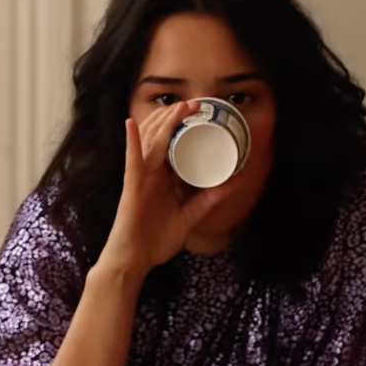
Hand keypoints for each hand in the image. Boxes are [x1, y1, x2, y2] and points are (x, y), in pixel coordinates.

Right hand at [96, 102, 234, 278]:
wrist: (135, 261)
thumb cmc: (156, 239)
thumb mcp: (190, 216)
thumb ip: (208, 200)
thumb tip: (233, 183)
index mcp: (160, 177)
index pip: (169, 144)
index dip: (181, 125)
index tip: (199, 112)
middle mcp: (148, 173)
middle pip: (159, 137)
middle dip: (175, 118)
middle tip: (195, 104)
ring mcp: (139, 179)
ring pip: (149, 143)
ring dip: (162, 122)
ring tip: (179, 108)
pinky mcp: (132, 189)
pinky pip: (132, 162)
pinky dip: (132, 143)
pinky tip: (132, 126)